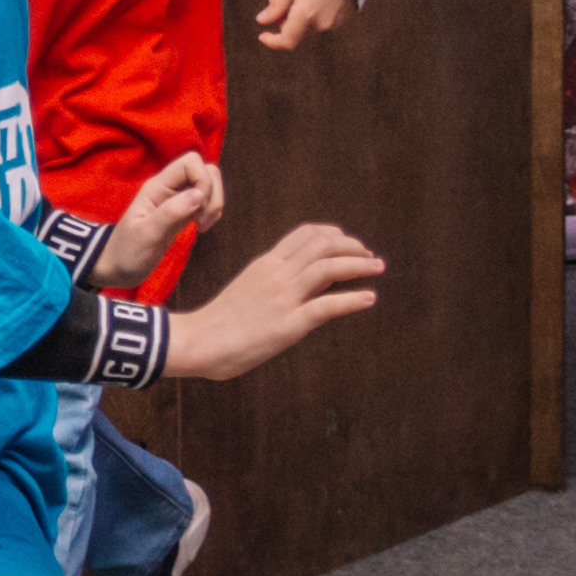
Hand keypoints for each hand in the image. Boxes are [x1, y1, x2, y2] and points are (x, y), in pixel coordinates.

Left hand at [94, 153, 223, 285]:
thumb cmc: (128, 252)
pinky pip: (207, 201)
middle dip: (213, 193)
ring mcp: (178, 199)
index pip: (190, 162)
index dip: (202, 180)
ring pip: (209, 185)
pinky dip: (212, 212)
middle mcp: (170, 187)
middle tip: (203, 220)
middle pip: (205, 170)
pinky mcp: (184, 212)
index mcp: (158, 186)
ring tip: (203, 225)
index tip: (198, 208)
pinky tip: (201, 227)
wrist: (118, 268)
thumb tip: (200, 194)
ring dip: (214, 203)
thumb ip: (171, 213)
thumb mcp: (147, 235)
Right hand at [165, 222, 383, 379]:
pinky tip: (370, 298)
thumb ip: (272, 280)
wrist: (197, 341)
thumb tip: (300, 283)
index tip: (349, 243)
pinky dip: (352, 300)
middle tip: (371, 257)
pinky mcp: (287, 324)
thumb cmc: (220, 322)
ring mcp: (282, 298)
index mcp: (266, 263)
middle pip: (323, 244)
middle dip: (353, 246)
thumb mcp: (248, 288)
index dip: (334, 234)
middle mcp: (276, 274)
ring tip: (378, 268)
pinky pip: (326, 306)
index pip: (306, 234)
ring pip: (328, 267)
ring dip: (359, 265)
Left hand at [255, 0, 357, 52]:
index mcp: (306, 14)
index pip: (286, 41)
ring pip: (308, 26)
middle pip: (296, 31)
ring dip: (299, 16)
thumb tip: (262, 21)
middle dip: (284, 19)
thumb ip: (277, 6)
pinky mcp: (343, 19)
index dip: (272, 42)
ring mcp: (334, 23)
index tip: (262, 35)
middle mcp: (321, 23)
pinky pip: (322, 22)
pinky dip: (314, 14)